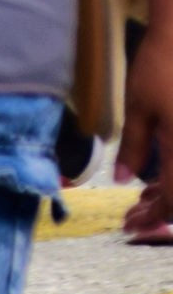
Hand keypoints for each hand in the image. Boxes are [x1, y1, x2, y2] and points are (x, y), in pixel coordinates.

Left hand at [116, 22, 172, 201]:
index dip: (152, 217)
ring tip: (144, 198)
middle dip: (161, 211)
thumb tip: (124, 181)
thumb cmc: (162, 67)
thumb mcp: (139, 108)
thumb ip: (133, 148)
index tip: (130, 225)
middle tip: (134, 215)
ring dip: (171, 195)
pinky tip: (160, 177)